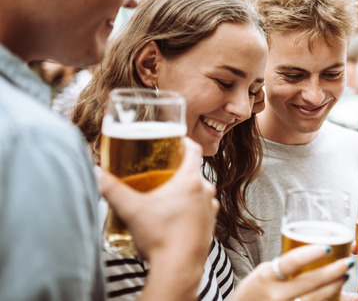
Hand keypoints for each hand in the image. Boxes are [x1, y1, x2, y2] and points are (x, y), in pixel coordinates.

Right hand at [96, 138, 217, 279]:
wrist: (178, 269)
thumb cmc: (160, 237)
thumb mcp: (131, 209)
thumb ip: (111, 189)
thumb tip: (95, 173)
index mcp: (191, 181)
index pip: (193, 149)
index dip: (182, 141)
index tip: (171, 140)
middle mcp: (206, 192)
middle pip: (193, 170)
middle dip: (175, 168)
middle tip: (157, 168)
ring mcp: (210, 209)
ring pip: (198, 190)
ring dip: (183, 189)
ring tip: (163, 193)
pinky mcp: (209, 225)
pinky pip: (200, 208)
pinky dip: (189, 207)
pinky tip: (172, 215)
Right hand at [232, 245, 351, 300]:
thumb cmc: (253, 293)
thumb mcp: (263, 274)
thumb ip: (285, 267)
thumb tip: (316, 254)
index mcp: (266, 277)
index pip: (291, 262)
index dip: (311, 254)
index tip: (328, 247)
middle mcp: (275, 295)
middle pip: (310, 282)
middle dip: (333, 272)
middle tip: (347, 263)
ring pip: (316, 299)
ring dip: (334, 287)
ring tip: (344, 276)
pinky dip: (328, 300)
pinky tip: (337, 293)